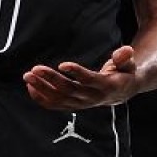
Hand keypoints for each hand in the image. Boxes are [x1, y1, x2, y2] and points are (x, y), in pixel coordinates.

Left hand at [24, 45, 139, 109]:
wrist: (123, 91)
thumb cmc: (124, 72)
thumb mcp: (129, 63)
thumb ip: (125, 57)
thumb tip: (126, 50)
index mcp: (107, 86)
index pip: (90, 80)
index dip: (77, 73)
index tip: (62, 64)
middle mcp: (93, 98)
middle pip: (69, 90)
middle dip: (51, 79)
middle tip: (35, 69)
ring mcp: (82, 104)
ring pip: (59, 99)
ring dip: (42, 88)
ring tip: (28, 76)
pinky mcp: (74, 105)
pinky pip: (56, 105)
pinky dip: (42, 98)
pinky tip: (31, 87)